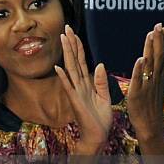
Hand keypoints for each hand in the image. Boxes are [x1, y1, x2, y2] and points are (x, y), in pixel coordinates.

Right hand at [54, 25, 111, 153]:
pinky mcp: (75, 101)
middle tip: (66, 28)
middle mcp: (79, 85)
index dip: (78, 47)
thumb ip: (101, 81)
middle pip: (74, 60)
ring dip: (66, 54)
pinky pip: (69, 87)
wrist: (98, 135)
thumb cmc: (100, 118)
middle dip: (70, 44)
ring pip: (70, 69)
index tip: (74, 33)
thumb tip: (99, 64)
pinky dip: (63, 77)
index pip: (82, 61)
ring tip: (63, 39)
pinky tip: (58, 67)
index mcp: (87, 83)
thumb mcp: (105, 97)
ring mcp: (76, 92)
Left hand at [127, 23, 163, 141]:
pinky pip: (138, 80)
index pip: (163, 55)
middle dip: (158, 40)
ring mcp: (147, 86)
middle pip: (158, 57)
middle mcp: (155, 79)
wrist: (151, 125)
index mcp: (160, 75)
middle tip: (158, 25)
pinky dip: (140, 70)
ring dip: (150, 50)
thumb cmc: (154, 103)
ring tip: (150, 35)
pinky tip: (141, 59)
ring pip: (149, 65)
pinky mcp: (136, 94)